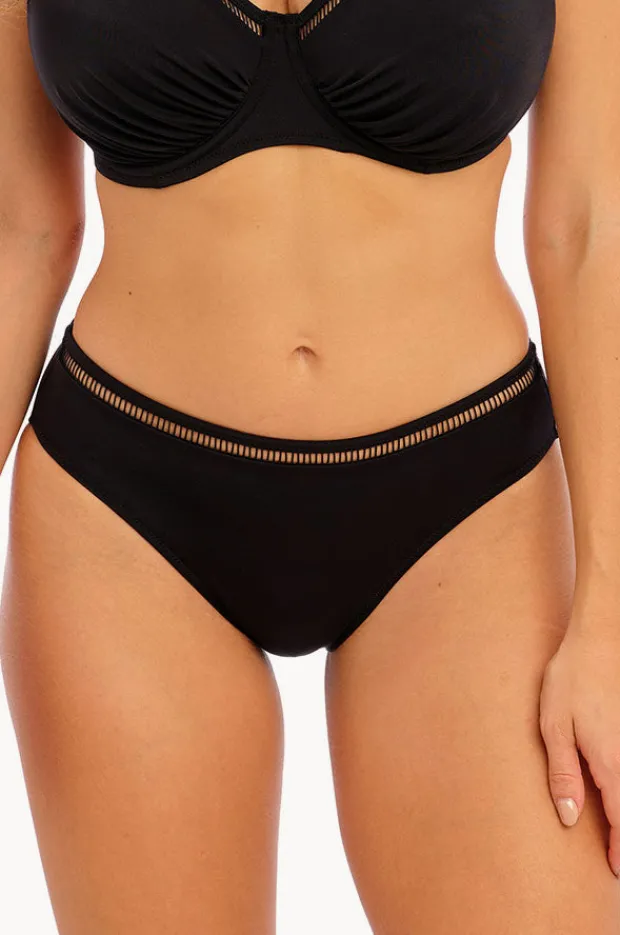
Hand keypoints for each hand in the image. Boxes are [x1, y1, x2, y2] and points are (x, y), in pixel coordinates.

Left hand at [539, 619, 619, 876]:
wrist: (602, 637)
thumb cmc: (572, 678)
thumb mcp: (554, 724)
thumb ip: (562, 772)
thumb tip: (567, 817)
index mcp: (611, 763)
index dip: (619, 850)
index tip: (613, 870)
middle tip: (617, 857)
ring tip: (616, 827)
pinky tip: (617, 790)